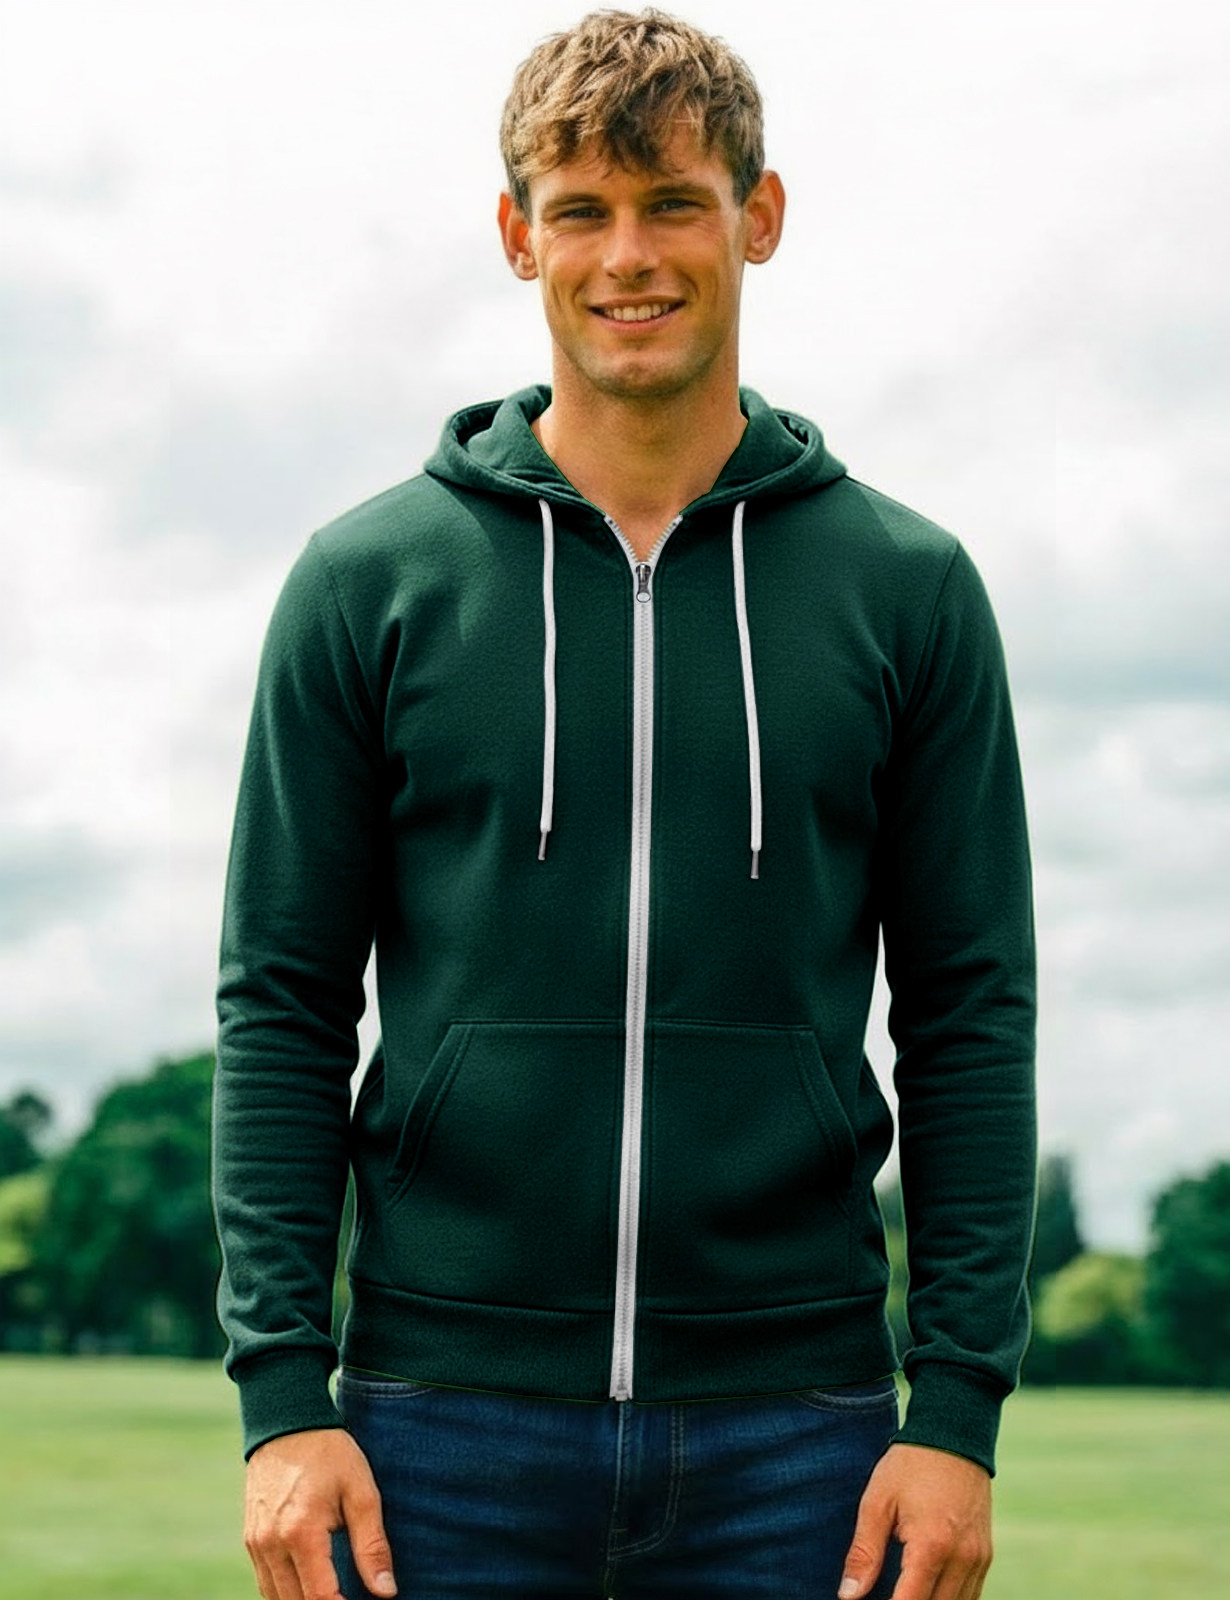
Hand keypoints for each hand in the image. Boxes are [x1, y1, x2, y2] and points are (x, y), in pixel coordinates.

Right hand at [244, 1427, 396, 1599]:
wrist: (287, 1422)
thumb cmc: (330, 1453)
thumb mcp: (361, 1491)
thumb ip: (373, 1545)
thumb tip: (386, 1592)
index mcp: (302, 1533)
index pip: (320, 1599)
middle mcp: (271, 1544)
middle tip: (351, 1596)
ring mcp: (256, 1544)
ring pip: (276, 1598)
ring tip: (333, 1592)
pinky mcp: (250, 1540)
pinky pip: (266, 1582)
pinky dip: (286, 1592)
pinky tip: (309, 1585)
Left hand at [838, 1442, 991, 1599]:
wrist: (952, 1435)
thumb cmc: (910, 1465)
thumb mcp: (877, 1502)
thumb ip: (864, 1553)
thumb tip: (848, 1595)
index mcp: (931, 1546)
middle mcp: (962, 1558)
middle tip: (886, 1592)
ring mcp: (978, 1559)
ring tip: (903, 1590)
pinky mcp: (985, 1555)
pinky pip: (971, 1595)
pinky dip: (949, 1599)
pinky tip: (926, 1590)